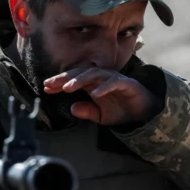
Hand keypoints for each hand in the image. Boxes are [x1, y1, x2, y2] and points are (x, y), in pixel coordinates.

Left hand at [43, 67, 161, 125]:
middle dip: (64, 78)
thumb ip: (87, 112)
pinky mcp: (126, 83)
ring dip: (80, 80)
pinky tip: (95, 94)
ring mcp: (113, 79)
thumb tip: (72, 109)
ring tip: (67, 88)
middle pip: (80, 73)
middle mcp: (101, 78)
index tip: (45, 87)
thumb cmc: (121, 110)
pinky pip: (113, 83)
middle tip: (50, 84)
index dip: (59, 82)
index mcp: (93, 84)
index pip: (73, 80)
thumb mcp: (101, 115)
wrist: (144, 113)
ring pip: (94, 74)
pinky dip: (104, 87)